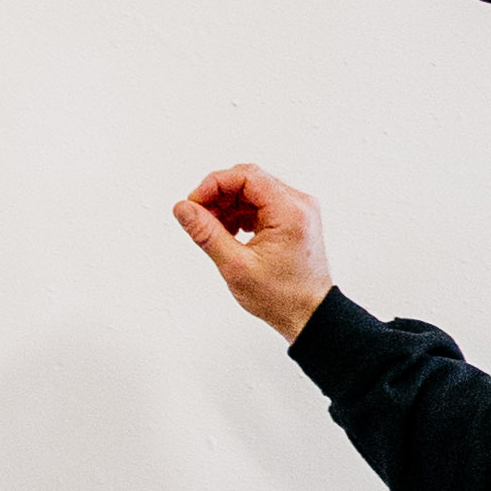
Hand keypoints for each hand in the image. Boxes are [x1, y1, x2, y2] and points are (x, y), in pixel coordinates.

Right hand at [172, 164, 334, 340]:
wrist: (307, 313)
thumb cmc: (281, 296)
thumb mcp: (236, 266)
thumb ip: (206, 233)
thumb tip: (183, 209)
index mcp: (290, 211)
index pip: (247, 176)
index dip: (214, 184)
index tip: (192, 203)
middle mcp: (298, 203)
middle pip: (249, 180)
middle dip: (218, 195)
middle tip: (197, 217)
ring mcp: (297, 210)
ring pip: (252, 192)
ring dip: (227, 205)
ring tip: (212, 231)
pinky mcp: (292, 218)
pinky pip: (260, 204)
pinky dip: (239, 214)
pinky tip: (227, 233)